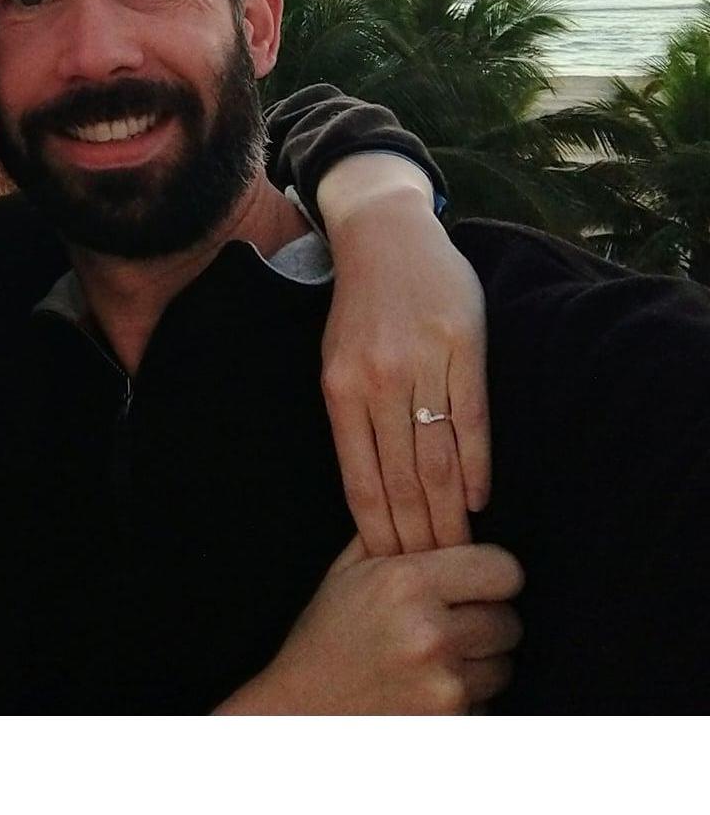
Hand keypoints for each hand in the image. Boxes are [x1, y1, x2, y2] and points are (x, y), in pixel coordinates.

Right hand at [216, 536, 523, 714]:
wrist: (300, 712)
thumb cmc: (325, 638)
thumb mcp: (348, 573)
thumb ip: (397, 538)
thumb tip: (445, 511)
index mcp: (405, 582)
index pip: (502, 569)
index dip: (491, 574)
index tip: (475, 582)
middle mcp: (430, 632)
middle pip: (509, 619)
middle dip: (486, 621)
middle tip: (449, 625)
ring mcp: (444, 684)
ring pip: (504, 664)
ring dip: (480, 662)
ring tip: (434, 660)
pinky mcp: (451, 722)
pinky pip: (488, 701)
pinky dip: (468, 697)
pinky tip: (427, 690)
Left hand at [316, 155, 490, 555]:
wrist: (384, 236)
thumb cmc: (359, 310)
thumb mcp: (336, 361)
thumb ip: (351, 419)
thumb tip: (370, 493)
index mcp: (340, 389)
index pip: (360, 479)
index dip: (377, 530)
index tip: (390, 571)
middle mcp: (378, 381)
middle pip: (401, 478)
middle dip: (418, 535)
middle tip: (432, 579)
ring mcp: (422, 363)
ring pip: (437, 456)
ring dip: (450, 513)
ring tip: (461, 552)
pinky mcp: (463, 345)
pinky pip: (472, 417)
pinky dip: (477, 463)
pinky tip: (479, 499)